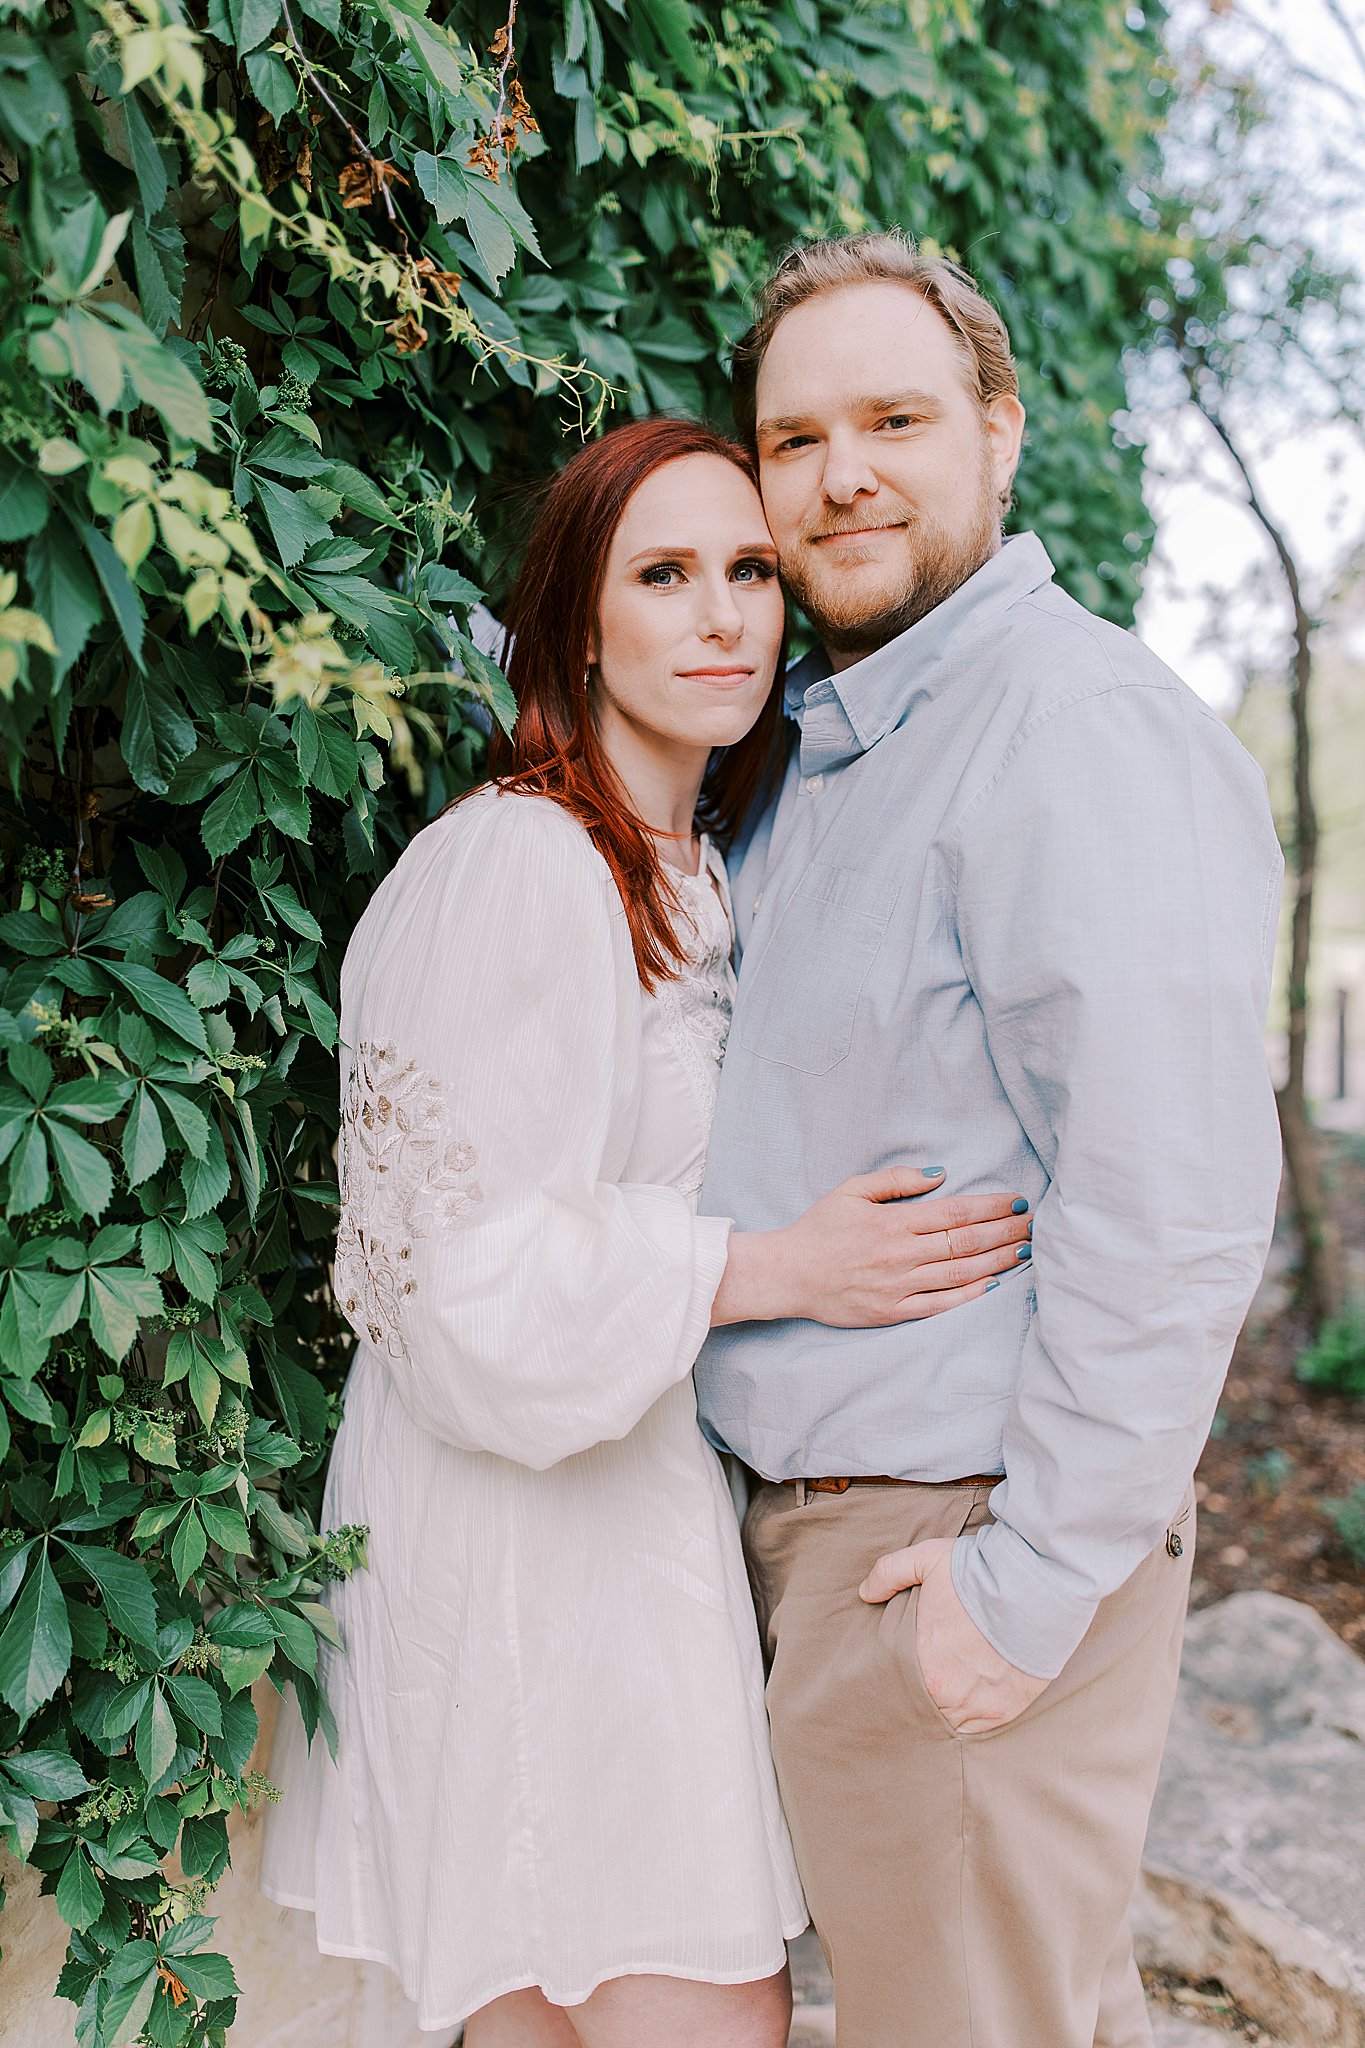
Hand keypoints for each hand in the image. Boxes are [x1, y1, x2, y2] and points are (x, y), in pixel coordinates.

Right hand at [712, 1168, 1030, 1328]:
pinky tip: (992, 1284)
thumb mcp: (851, 1191)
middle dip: (1004, 1232)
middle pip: (965, 1243)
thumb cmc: (819, 1229)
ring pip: (959, 1274)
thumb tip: (939, 1174)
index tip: (1016, 1202)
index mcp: (893, 1222)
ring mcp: (898, 1286)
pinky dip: (968, 1296)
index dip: (990, 1207)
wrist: (787, 1274)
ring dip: (996, 1261)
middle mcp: (900, 1255)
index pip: (954, 1212)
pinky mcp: (892, 1312)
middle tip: (1033, 1226)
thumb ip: (896, 1180)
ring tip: (1024, 1251)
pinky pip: (939, 1305)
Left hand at [858, 1536, 1049, 1733]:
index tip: (899, 1673)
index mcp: (921, 1665)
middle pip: (922, 1707)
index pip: (896, 1686)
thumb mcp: (926, 1560)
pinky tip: (966, 1706)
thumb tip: (865, 1592)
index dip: (895, 1681)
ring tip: (943, 1697)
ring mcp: (977, 1706)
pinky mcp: (1006, 1710)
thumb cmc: (979, 1574)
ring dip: (944, 1711)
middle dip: (918, 1699)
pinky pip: (978, 1729)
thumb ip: (888, 1573)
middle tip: (920, 1687)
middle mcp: (946, 1694)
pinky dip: (970, 1720)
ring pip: (949, 1721)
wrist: (1036, 1587)